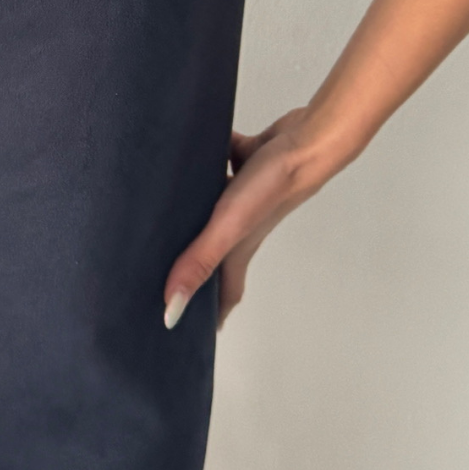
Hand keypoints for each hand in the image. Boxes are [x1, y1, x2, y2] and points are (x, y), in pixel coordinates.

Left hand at [163, 108, 340, 331]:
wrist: (306, 140)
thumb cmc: (272, 186)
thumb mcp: (228, 227)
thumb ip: (199, 262)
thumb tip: (172, 310)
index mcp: (238, 248)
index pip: (225, 291)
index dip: (211, 313)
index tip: (192, 329)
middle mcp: (242, 225)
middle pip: (215, 251)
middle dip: (195, 263)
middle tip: (163, 269)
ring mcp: (246, 194)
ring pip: (215, 207)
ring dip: (195, 211)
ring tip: (162, 210)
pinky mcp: (248, 163)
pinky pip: (223, 162)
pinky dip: (208, 158)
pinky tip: (185, 150)